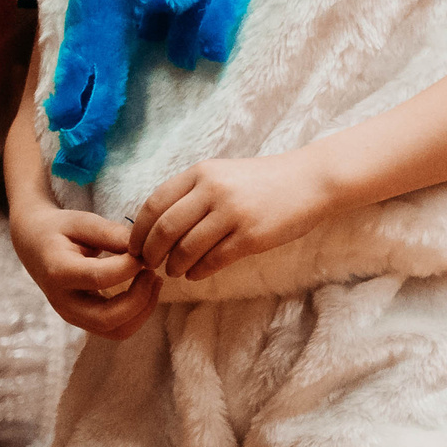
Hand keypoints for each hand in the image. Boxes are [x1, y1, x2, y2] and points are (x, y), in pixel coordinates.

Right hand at [10, 204, 157, 339]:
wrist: (34, 245)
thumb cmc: (60, 230)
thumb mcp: (81, 222)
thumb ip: (110, 233)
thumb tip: (141, 250)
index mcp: (58, 272)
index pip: (99, 278)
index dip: (129, 266)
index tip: (144, 250)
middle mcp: (63, 302)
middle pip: (107, 318)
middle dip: (140, 298)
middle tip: (152, 271)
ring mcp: (72, 315)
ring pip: (115, 330)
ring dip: (143, 309)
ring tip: (153, 279)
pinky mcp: (83, 320)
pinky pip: (116, 329)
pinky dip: (138, 314)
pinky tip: (146, 288)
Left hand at [129, 153, 330, 281]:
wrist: (310, 180)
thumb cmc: (263, 180)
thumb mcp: (223, 174)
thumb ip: (192, 193)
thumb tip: (155, 226)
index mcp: (202, 172)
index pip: (155, 204)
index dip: (139, 231)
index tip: (136, 247)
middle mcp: (214, 190)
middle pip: (165, 230)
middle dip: (151, 253)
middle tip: (150, 264)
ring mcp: (233, 213)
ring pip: (186, 249)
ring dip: (174, 266)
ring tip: (175, 271)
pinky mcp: (251, 236)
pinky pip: (212, 261)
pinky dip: (198, 272)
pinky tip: (197, 273)